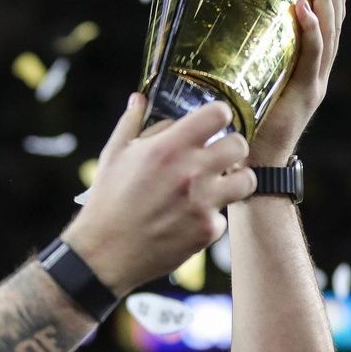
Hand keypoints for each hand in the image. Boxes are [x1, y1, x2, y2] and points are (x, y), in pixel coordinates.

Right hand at [61, 94, 255, 295]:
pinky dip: (210, 216)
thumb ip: (132, 122)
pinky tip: (190, 217)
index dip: (219, 115)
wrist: (104, 253)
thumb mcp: (114, 155)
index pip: (218, 114)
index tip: (213, 122)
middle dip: (231, 147)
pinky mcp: (207, 231)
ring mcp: (203, 204)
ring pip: (246, 180)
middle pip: (239, 145)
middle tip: (219, 154)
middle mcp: (191, 173)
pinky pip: (224, 216)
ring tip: (216, 185)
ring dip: (234, 180)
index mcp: (169, 148)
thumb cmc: (107, 201)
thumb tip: (139, 98)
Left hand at [250, 0, 346, 164]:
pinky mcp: (304, 94)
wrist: (257, 168)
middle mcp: (315, 76)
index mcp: (305, 74)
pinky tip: (301, 8)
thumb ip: (246, 69)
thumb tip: (218, 40)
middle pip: (332, 28)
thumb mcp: (249, 91)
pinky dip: (309, 30)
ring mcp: (313, 84)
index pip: (323, 31)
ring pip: (327, 36)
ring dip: (323, 4)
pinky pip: (310, 56)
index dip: (327, 2)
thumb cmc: (246, 131)